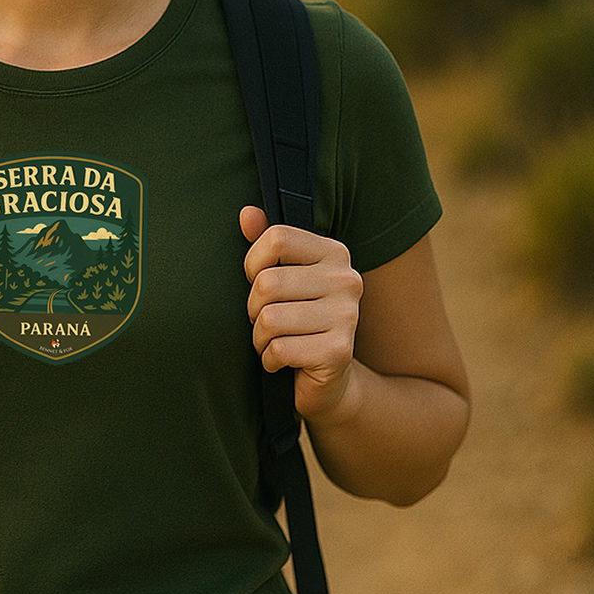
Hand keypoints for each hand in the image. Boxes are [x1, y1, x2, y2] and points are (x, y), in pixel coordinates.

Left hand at [240, 205, 363, 422]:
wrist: (329, 380)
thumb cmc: (297, 319)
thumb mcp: (281, 276)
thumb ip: (265, 242)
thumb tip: (247, 214)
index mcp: (334, 252)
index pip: (277, 238)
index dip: (253, 263)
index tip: (258, 281)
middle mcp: (347, 279)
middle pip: (268, 282)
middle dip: (254, 308)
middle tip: (266, 321)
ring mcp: (347, 316)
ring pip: (270, 318)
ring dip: (260, 337)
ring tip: (274, 341)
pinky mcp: (339, 351)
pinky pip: (279, 349)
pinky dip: (269, 359)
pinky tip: (283, 361)